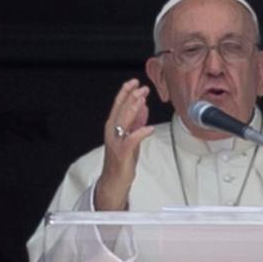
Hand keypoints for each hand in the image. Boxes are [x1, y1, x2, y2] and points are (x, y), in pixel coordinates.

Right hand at [94, 78, 155, 210]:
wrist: (114, 179)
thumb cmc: (122, 158)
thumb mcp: (130, 136)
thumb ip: (136, 121)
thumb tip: (144, 106)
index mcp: (113, 126)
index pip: (118, 104)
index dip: (125, 92)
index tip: (134, 81)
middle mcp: (112, 131)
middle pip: (121, 110)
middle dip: (131, 97)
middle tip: (142, 88)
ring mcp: (116, 141)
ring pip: (124, 121)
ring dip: (133, 109)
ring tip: (142, 99)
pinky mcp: (122, 152)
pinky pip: (131, 140)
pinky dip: (140, 132)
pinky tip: (149, 128)